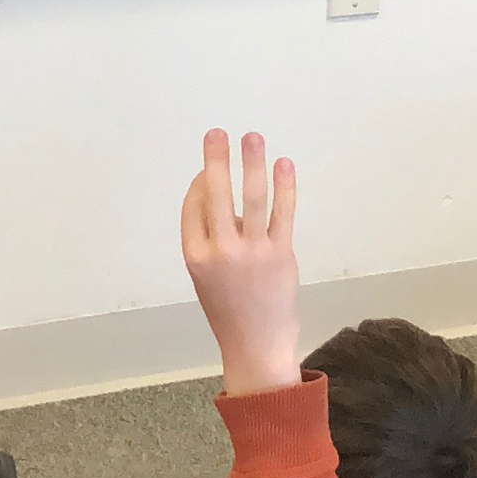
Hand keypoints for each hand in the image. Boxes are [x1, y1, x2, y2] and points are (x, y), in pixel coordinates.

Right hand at [180, 128, 301, 393]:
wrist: (256, 344)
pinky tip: (283, 164)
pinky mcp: (281, 254)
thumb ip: (210, 239)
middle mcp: (220, 251)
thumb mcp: (204, 276)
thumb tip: (224, 198)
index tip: (206, 168)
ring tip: (252, 137)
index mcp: (195, 256)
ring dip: (251, 163)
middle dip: (215, 161)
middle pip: (215, 195)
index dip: (198, 183)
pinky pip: (282, 213)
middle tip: (217, 133)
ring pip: (251, 198)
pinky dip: (284, 186)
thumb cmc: (229, 309)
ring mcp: (252, 252)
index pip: (193, 207)